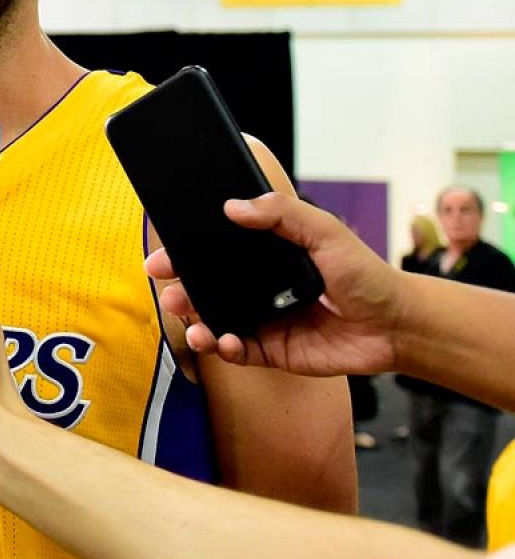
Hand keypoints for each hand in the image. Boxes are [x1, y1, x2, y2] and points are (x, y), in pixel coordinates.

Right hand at [150, 192, 403, 375]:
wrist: (397, 324)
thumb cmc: (366, 274)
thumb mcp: (326, 232)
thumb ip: (283, 214)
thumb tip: (232, 206)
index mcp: (265, 258)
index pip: (215, 255)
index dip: (184, 256)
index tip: (162, 258)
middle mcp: (258, 288)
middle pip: (205, 289)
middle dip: (179, 292)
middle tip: (168, 292)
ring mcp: (263, 320)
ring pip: (214, 322)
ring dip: (195, 323)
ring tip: (192, 324)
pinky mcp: (273, 351)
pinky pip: (238, 352)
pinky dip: (225, 348)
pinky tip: (226, 342)